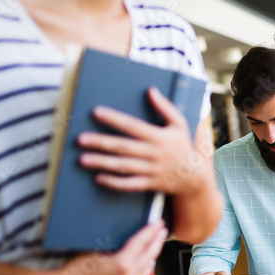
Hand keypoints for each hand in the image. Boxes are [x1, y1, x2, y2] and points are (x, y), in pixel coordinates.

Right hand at [53, 220, 167, 274]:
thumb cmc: (73, 271)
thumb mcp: (93, 252)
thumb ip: (111, 247)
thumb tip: (120, 242)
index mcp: (122, 263)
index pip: (141, 242)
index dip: (151, 231)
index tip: (159, 223)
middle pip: (149, 256)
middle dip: (157, 242)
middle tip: (162, 232)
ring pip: (145, 272)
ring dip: (151, 259)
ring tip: (154, 249)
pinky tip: (142, 270)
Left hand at [77, 87, 205, 195]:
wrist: (195, 177)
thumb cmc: (183, 146)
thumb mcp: (180, 124)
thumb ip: (165, 107)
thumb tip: (150, 90)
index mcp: (160, 136)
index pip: (133, 126)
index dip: (114, 119)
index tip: (95, 112)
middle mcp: (154, 154)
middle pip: (123, 147)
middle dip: (101, 143)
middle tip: (80, 139)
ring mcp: (151, 170)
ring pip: (123, 166)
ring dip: (102, 163)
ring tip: (82, 159)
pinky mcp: (150, 184)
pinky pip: (130, 185)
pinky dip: (114, 183)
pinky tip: (98, 178)